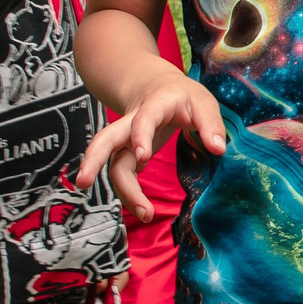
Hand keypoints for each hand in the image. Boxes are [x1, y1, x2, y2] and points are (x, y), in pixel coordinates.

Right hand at [76, 73, 225, 219]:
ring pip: (113, 164)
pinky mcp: (128, 155)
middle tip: (84, 183)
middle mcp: (132, 124)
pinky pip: (123, 175)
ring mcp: (127, 141)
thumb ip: (211, 124)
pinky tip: (142, 210)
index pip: (142, 119)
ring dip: (123, 190)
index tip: (144, 156)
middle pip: (106, 140)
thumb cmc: (183, 97)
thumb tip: (218, 149)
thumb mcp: (203, 102)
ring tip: (144, 214)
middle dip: (93, 160)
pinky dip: (130, 193)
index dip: (140, 136)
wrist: (159, 88)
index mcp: (153, 106)